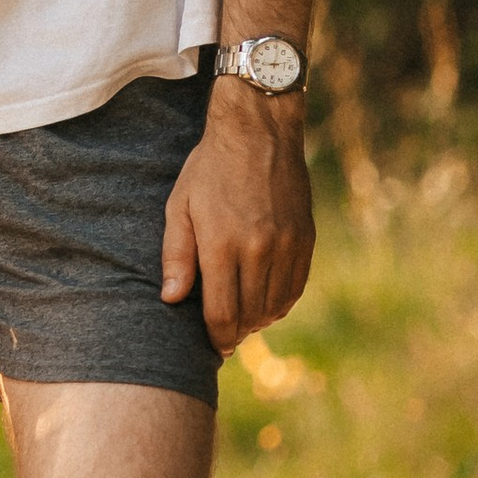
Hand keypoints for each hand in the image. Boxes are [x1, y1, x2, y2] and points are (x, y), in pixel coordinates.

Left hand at [160, 80, 314, 351]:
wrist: (259, 131)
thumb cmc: (210, 168)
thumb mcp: (180, 206)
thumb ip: (177, 256)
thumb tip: (172, 299)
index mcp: (222, 243)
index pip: (223, 313)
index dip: (217, 337)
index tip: (213, 345)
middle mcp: (259, 249)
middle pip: (251, 314)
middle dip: (236, 331)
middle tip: (225, 334)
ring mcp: (287, 245)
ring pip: (276, 305)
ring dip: (259, 319)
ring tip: (243, 318)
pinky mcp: (305, 239)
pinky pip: (296, 287)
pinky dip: (282, 302)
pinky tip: (267, 301)